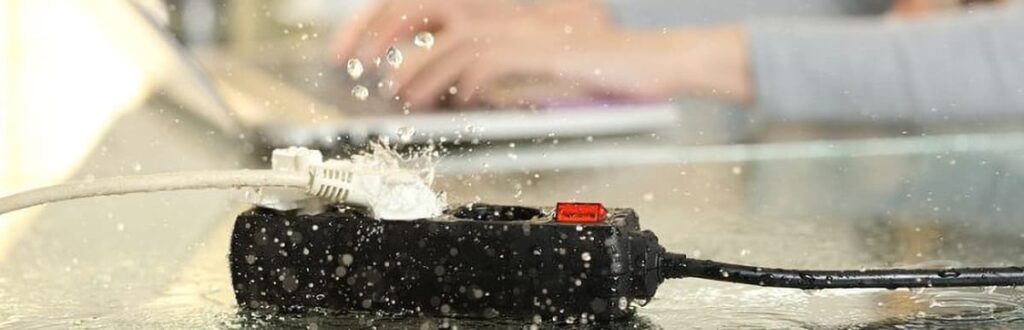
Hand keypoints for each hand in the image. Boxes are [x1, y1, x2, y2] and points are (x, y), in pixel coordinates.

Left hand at [333, 1, 750, 107]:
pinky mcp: (542, 48)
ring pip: (450, 34)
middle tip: (351, 64)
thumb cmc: (604, 64)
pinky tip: (451, 100)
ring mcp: (524, 25)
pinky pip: (485, 60)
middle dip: (377, 31)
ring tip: (400, 95)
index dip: (379, 19)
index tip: (353, 49)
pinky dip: (460, 80)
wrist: (657, 62)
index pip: (426, 0)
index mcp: (501, 6)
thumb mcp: (539, 58)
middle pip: (423, 3)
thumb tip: (453, 84)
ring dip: (417, 66)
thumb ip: (495, 65)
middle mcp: (507, 8)